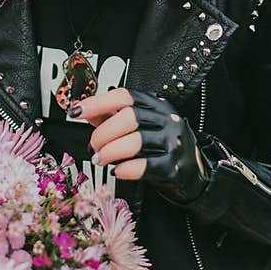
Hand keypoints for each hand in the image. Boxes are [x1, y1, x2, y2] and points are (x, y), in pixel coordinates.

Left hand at [70, 87, 208, 202]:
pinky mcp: (173, 166)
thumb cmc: (163, 146)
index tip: (77, 111)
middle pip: (128, 117)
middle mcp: (167, 120)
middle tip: (93, 146)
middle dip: (103, 133)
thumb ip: (114, 116)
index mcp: (157, 105)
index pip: (124, 96)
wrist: (194, 174)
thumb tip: (84, 111)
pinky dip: (124, 169)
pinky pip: (143, 166)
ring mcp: (173, 143)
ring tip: (100, 159)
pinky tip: (118, 170)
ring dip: (109, 152)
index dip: (97, 102)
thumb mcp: (143, 125)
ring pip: (134, 142)